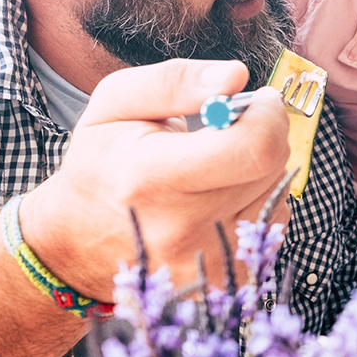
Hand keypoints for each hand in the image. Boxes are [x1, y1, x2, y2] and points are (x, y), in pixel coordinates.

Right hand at [20, 59, 294, 299]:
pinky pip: (272, 224)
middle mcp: (181, 229)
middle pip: (271, 167)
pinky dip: (256, 201)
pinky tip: (220, 197)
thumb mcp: (115, 103)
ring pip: (277, 193)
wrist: (79, 242)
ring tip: (215, 167)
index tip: (255, 100)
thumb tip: (236, 76)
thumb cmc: (100, 164)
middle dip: (263, 134)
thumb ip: (175, 81)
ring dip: (259, 169)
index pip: (253, 147)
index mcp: (150, 178)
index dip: (267, 115)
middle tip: (232, 128)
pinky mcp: (227, 281)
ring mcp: (205, 262)